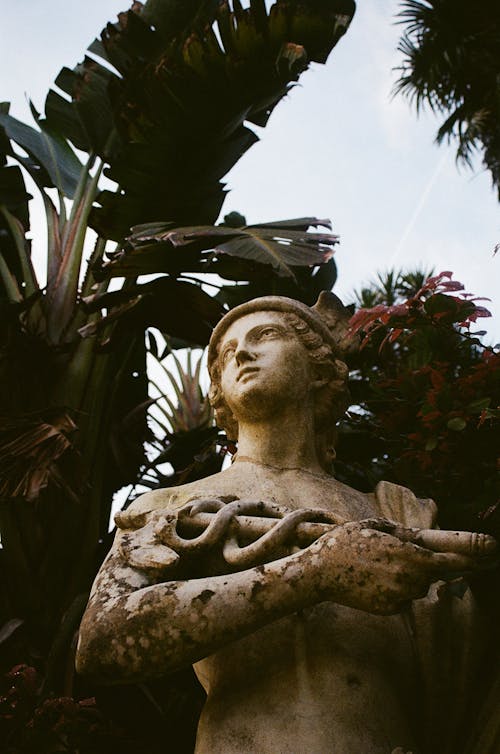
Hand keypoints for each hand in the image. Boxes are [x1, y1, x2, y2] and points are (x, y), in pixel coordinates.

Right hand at [308, 518, 496, 614]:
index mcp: (407, 555)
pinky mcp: (388, 610)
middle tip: (404, 557)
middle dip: (425, 566)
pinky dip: (394, 590)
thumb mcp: (372, 526)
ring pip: (417, 587)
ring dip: (408, 577)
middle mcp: (408, 578)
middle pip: (432, 575)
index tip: (486, 555)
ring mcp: (398, 597)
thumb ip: (401, 533)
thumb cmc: (343, 543)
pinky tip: (371, 580)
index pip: (449, 563)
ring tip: (377, 565)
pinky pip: (402, 599)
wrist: (318, 574)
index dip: (469, 560)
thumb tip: (417, 538)